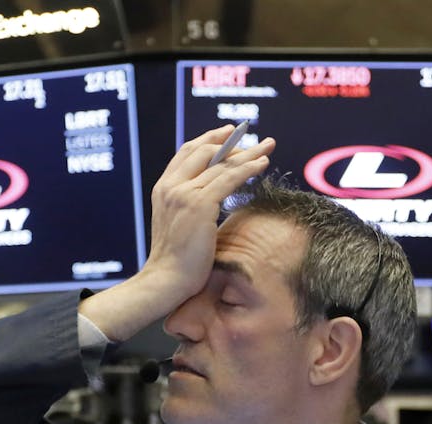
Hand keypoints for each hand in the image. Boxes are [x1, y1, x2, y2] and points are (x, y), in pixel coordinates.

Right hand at [78, 126, 274, 342]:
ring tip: (268, 146)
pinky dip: (248, 168)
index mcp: (163, 189)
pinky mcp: (199, 205)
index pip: (187, 153)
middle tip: (255, 138)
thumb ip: (188, 209)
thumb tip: (209, 203)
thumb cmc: (175, 263)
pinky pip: (229, 178)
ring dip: (248, 152)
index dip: (209, 140)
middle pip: (204, 151)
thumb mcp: (178, 227)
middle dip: (232, 141)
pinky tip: (264, 164)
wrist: (166, 281)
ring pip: (220, 163)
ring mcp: (184, 194)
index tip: (228, 134)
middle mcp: (171, 186)